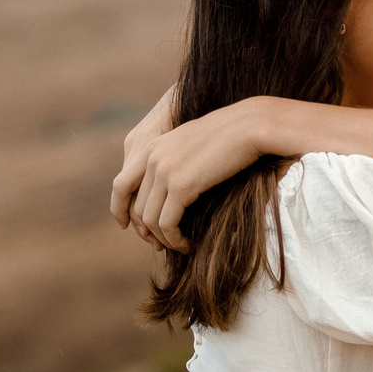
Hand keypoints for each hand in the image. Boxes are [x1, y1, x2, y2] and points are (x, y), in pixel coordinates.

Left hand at [115, 98, 266, 252]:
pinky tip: (188, 244)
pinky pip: (167, 224)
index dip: (121, 210)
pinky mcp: (181, 185)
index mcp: (152, 146)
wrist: (251, 126)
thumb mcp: (192, 143)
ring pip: (150, 220)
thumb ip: (175, 159)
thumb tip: (172, 186)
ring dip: (165, 239)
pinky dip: (175, 240)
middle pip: (136, 208)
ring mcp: (164, 171)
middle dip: (149, 231)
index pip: (122, 185)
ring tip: (181, 245)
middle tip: (167, 243)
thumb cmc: (232, 135)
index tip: (134, 228)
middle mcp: (152, 158)